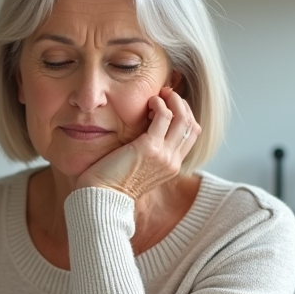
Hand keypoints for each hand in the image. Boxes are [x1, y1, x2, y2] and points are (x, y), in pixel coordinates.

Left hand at [75, 86, 199, 198]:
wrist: (102, 199)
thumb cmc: (112, 184)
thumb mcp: (139, 170)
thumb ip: (148, 155)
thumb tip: (145, 136)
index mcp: (172, 167)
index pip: (191, 135)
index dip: (184, 115)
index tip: (169, 104)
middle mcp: (172, 161)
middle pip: (191, 124)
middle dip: (181, 104)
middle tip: (166, 94)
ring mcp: (164, 155)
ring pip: (183, 118)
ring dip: (173, 100)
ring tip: (159, 94)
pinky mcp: (150, 147)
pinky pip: (165, 116)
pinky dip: (160, 104)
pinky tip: (149, 101)